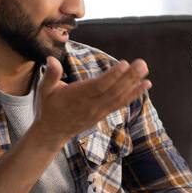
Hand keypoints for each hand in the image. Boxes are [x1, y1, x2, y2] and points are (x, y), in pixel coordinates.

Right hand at [33, 55, 149, 142]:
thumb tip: (51, 60)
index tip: (125, 64)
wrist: (53, 132)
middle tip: (142, 64)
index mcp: (77, 96)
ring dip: (135, 84)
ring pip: (119, 97)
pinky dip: (134, 94)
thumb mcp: (44, 90)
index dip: (112, 76)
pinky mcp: (104, 113)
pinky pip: (121, 103)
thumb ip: (51, 75)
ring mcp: (99, 110)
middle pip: (113, 91)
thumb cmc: (49, 107)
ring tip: (146, 71)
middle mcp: (91, 105)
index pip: (98, 86)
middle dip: (129, 77)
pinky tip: (145, 85)